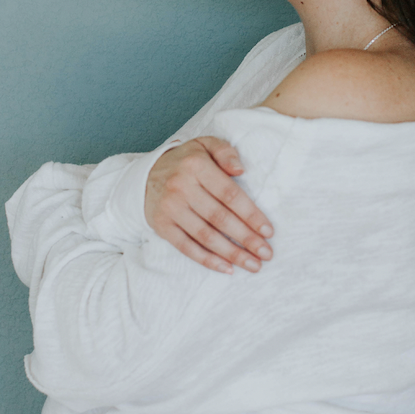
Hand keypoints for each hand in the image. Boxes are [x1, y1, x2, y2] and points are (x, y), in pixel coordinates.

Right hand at [144, 137, 273, 273]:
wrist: (146, 175)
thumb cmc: (186, 161)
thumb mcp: (205, 145)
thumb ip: (225, 152)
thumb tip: (241, 169)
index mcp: (196, 166)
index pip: (229, 194)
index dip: (250, 214)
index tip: (268, 231)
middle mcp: (181, 187)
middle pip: (220, 218)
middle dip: (246, 238)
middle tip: (266, 253)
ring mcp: (170, 208)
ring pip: (205, 236)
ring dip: (232, 254)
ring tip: (253, 265)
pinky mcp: (161, 225)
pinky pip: (186, 247)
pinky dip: (207, 260)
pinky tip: (227, 268)